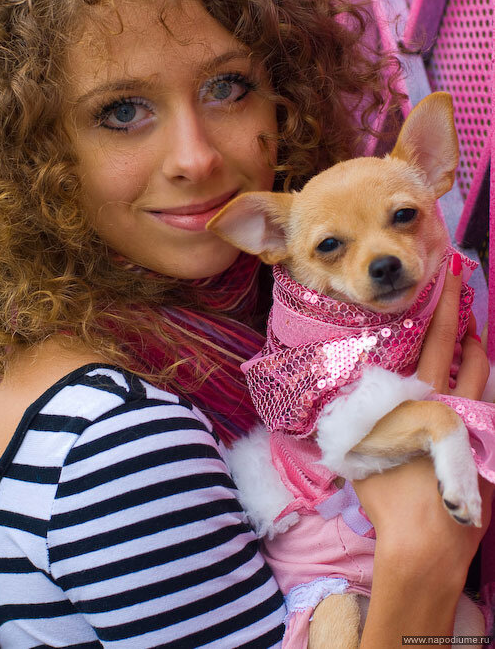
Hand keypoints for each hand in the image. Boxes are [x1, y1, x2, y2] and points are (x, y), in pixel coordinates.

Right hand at [353, 252, 493, 640]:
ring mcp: (476, 429)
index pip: (435, 344)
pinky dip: (480, 394)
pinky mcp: (487, 451)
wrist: (426, 543)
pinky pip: (486, 412)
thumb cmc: (389, 498)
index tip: (448, 280)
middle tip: (462, 290)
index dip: (442, 309)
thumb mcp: (361, 454)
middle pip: (467, 354)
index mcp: (422, 401)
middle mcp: (455, 408)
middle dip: (463, 319)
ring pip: (484, 380)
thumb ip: (359, 423)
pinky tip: (474, 392)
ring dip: (478, 355)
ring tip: (474, 337)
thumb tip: (344, 403)